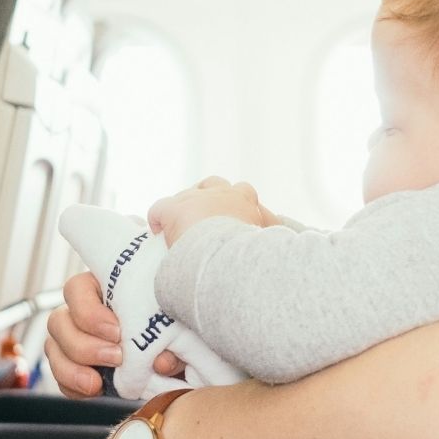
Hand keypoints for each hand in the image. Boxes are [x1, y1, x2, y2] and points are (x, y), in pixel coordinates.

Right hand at [45, 270, 183, 393]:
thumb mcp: (179, 318)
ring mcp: (75, 338)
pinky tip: (95, 390)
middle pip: (58, 322)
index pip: (76, 289)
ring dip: (73, 369)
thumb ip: (174, 334)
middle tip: (116, 357)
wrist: (188, 343)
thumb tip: (162, 361)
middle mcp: (83, 311)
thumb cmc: (179, 317)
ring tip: (98, 382)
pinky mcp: (77, 365)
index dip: (89, 311)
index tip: (117, 331)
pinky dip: (73, 386)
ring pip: (54, 350)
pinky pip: (61, 376)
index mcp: (104, 287)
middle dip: (84, 345)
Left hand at [149, 177, 272, 240]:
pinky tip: (158, 231)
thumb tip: (280, 237)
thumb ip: (271, 231)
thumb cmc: (252, 251)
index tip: (234, 218)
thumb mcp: (268, 238)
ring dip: (186, 203)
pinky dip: (158, 219)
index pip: (244, 192)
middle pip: (216, 183)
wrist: (229, 255)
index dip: (237, 203)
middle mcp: (221, 194)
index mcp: (245, 200)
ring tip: (183, 220)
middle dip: (211, 195)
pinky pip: (159, 209)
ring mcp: (196, 198)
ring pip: (187, 192)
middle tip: (208, 215)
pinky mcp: (173, 209)